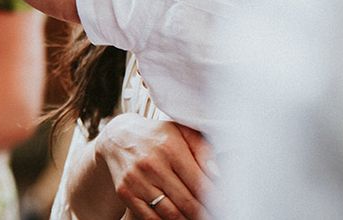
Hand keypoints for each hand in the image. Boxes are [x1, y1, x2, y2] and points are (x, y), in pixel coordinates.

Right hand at [95, 114, 215, 218]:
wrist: (118, 136)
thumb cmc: (157, 136)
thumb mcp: (181, 132)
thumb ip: (203, 150)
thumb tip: (217, 176)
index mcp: (169, 148)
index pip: (200, 184)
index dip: (215, 200)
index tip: (224, 205)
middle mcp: (151, 164)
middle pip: (187, 203)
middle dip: (204, 213)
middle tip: (214, 215)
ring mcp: (136, 180)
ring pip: (171, 215)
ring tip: (197, 217)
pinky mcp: (125, 192)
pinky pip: (150, 218)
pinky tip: (178, 218)